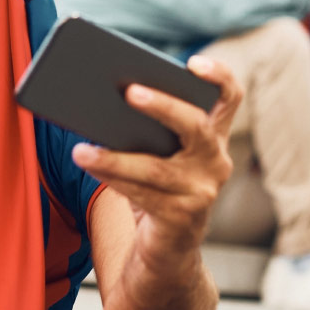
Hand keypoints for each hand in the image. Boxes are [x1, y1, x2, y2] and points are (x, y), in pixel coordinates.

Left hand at [71, 55, 240, 266]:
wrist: (166, 246)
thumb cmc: (153, 187)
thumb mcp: (153, 154)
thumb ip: (140, 130)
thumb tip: (95, 101)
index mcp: (212, 137)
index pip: (229, 98)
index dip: (218, 76)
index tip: (192, 63)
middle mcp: (216, 161)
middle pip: (195, 126)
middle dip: (163, 107)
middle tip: (129, 92)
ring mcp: (203, 191)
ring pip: (157, 168)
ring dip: (115, 158)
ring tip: (80, 150)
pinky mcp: (183, 218)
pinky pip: (143, 195)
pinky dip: (113, 180)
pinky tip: (89, 167)